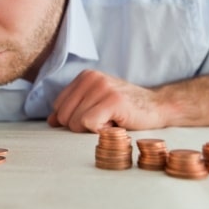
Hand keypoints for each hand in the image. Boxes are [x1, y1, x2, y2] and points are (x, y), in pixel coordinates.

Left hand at [47, 70, 165, 132]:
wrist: (157, 107)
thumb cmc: (125, 109)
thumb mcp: (95, 104)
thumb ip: (73, 109)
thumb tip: (51, 121)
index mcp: (84, 77)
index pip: (59, 106)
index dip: (74, 119)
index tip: (96, 117)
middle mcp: (91, 78)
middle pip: (64, 116)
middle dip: (81, 126)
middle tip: (104, 120)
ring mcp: (102, 87)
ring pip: (75, 122)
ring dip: (93, 129)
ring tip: (111, 121)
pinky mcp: (112, 100)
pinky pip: (88, 123)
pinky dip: (100, 131)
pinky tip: (114, 125)